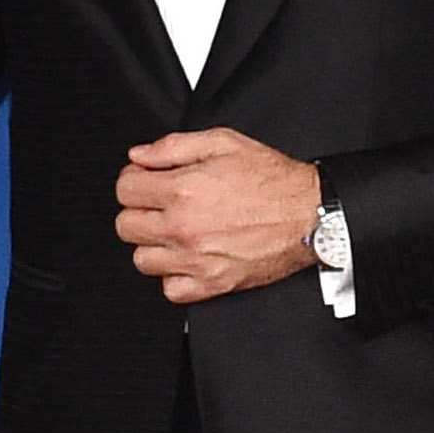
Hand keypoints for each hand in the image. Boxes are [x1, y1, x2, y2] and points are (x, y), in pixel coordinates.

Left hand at [113, 127, 322, 303]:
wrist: (309, 215)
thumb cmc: (273, 181)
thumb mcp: (223, 143)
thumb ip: (174, 146)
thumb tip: (140, 156)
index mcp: (183, 189)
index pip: (124, 190)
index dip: (134, 181)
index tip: (145, 182)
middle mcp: (184, 227)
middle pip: (126, 226)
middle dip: (139, 211)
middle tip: (159, 206)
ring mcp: (196, 259)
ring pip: (142, 260)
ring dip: (153, 245)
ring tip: (174, 232)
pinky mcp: (212, 284)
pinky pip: (169, 289)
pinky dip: (174, 276)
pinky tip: (187, 258)